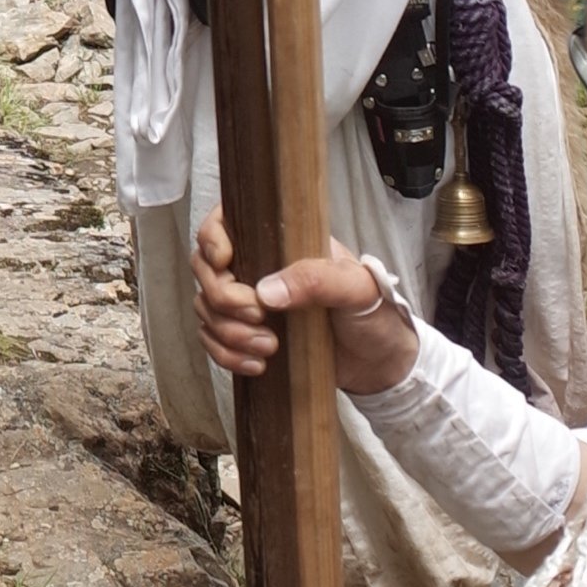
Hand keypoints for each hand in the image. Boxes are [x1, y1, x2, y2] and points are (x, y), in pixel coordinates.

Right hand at [194, 213, 420, 397]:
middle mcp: (258, 267)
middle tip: (259, 318)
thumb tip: (265, 292)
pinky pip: (213, 340)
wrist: (381, 363)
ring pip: (206, 308)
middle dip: (223, 298)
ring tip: (268, 348)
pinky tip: (256, 364)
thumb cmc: (375, 313)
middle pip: (205, 269)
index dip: (212, 239)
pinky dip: (225, 354)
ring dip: (228, 332)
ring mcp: (249, 303)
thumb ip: (316, 281)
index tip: (224, 263)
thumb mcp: (356, 288)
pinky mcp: (247, 336)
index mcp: (282, 242)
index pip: (226, 222)